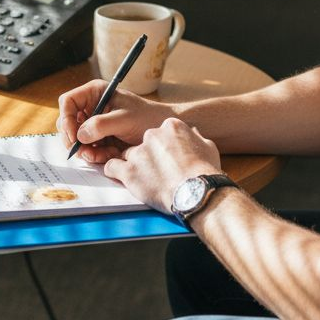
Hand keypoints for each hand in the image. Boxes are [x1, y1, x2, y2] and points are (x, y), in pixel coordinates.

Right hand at [56, 79, 171, 162]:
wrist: (161, 130)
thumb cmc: (148, 117)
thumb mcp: (125, 119)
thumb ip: (101, 125)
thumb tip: (80, 135)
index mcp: (94, 93)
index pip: (68, 102)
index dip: (66, 119)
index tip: (75, 136)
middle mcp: (91, 107)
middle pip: (67, 123)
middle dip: (75, 140)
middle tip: (86, 152)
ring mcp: (93, 123)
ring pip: (75, 139)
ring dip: (87, 150)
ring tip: (106, 154)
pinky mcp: (98, 138)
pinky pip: (86, 149)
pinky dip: (95, 155)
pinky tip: (111, 154)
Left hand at [103, 118, 222, 211]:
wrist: (197, 192)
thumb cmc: (205, 172)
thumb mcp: (208, 147)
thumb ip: (196, 138)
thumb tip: (193, 132)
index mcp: (171, 127)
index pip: (159, 133)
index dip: (161, 147)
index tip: (164, 157)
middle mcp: (152, 135)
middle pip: (142, 143)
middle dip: (147, 156)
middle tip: (155, 171)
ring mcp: (138, 153)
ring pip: (127, 155)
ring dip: (133, 165)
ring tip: (143, 178)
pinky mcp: (128, 171)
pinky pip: (112, 167)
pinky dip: (115, 172)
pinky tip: (122, 178)